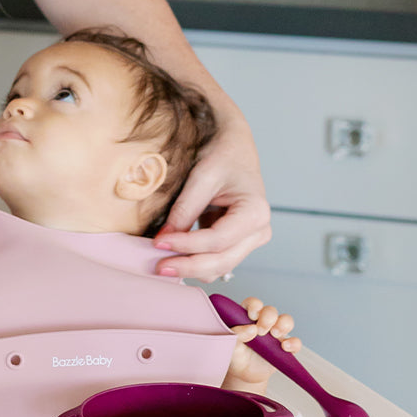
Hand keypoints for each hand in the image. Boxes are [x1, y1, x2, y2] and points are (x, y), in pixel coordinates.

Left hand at [153, 116, 270, 281]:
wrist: (232, 148)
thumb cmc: (224, 155)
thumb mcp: (202, 176)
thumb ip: (185, 208)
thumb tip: (164, 238)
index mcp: (256, 212)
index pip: (218, 240)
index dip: (186, 245)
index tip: (159, 243)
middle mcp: (258, 231)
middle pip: (221, 261)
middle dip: (188, 266)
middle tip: (158, 266)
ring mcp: (249, 241)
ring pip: (218, 268)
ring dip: (190, 269)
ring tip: (162, 263)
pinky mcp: (235, 244)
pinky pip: (214, 263)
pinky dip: (194, 263)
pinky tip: (173, 258)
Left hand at [223, 297, 299, 391]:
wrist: (244, 375)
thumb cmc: (235, 356)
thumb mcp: (230, 345)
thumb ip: (236, 335)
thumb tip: (251, 329)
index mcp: (247, 317)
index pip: (253, 303)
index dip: (255, 305)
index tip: (252, 315)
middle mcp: (263, 322)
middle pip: (271, 311)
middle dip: (267, 318)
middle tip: (260, 331)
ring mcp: (275, 334)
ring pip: (286, 320)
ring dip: (283, 324)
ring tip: (275, 335)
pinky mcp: (285, 348)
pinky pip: (296, 342)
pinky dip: (293, 343)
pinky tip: (285, 347)